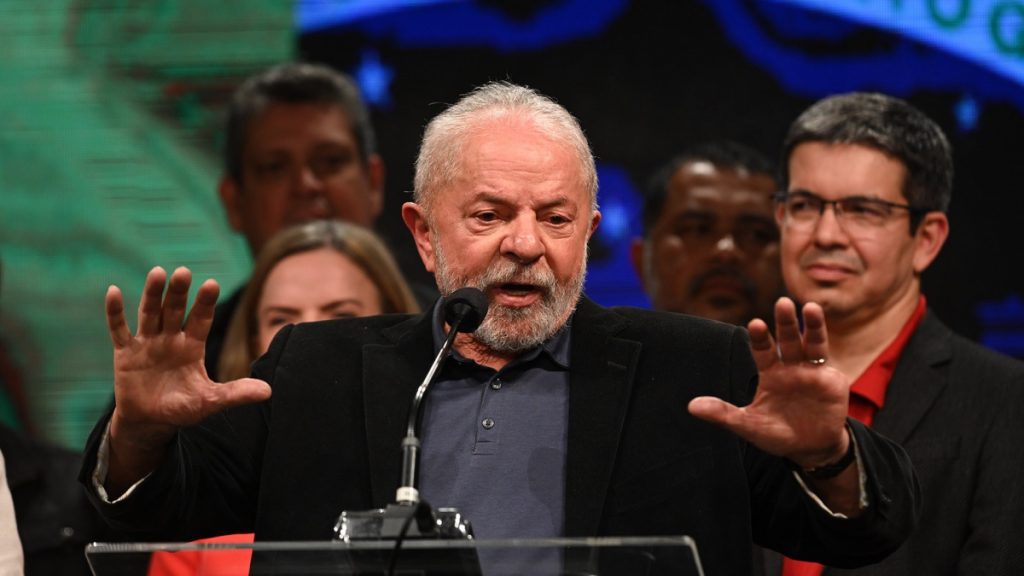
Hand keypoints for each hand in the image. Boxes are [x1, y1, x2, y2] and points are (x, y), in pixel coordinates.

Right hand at [104, 266, 270, 488]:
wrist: (150, 422)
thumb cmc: (183, 408)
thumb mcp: (210, 401)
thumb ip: (236, 393)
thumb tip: (269, 392)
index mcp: (193, 346)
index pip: (201, 319)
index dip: (205, 303)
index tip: (211, 284)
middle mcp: (171, 338)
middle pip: (175, 310)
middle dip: (178, 292)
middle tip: (183, 272)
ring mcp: (147, 342)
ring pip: (150, 313)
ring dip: (152, 294)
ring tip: (157, 273)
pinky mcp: (125, 352)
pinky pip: (119, 329)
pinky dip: (115, 312)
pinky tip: (113, 291)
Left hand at [688, 297, 849, 468]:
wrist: (810, 448)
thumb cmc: (777, 433)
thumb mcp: (748, 425)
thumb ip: (723, 414)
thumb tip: (691, 406)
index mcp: (769, 372)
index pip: (762, 350)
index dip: (759, 337)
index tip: (755, 323)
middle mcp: (790, 366)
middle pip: (787, 339)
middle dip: (785, 322)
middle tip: (782, 302)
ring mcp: (812, 371)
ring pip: (812, 343)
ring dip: (812, 325)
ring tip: (810, 307)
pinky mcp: (830, 380)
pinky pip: (828, 364)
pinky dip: (826, 352)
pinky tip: (826, 347)